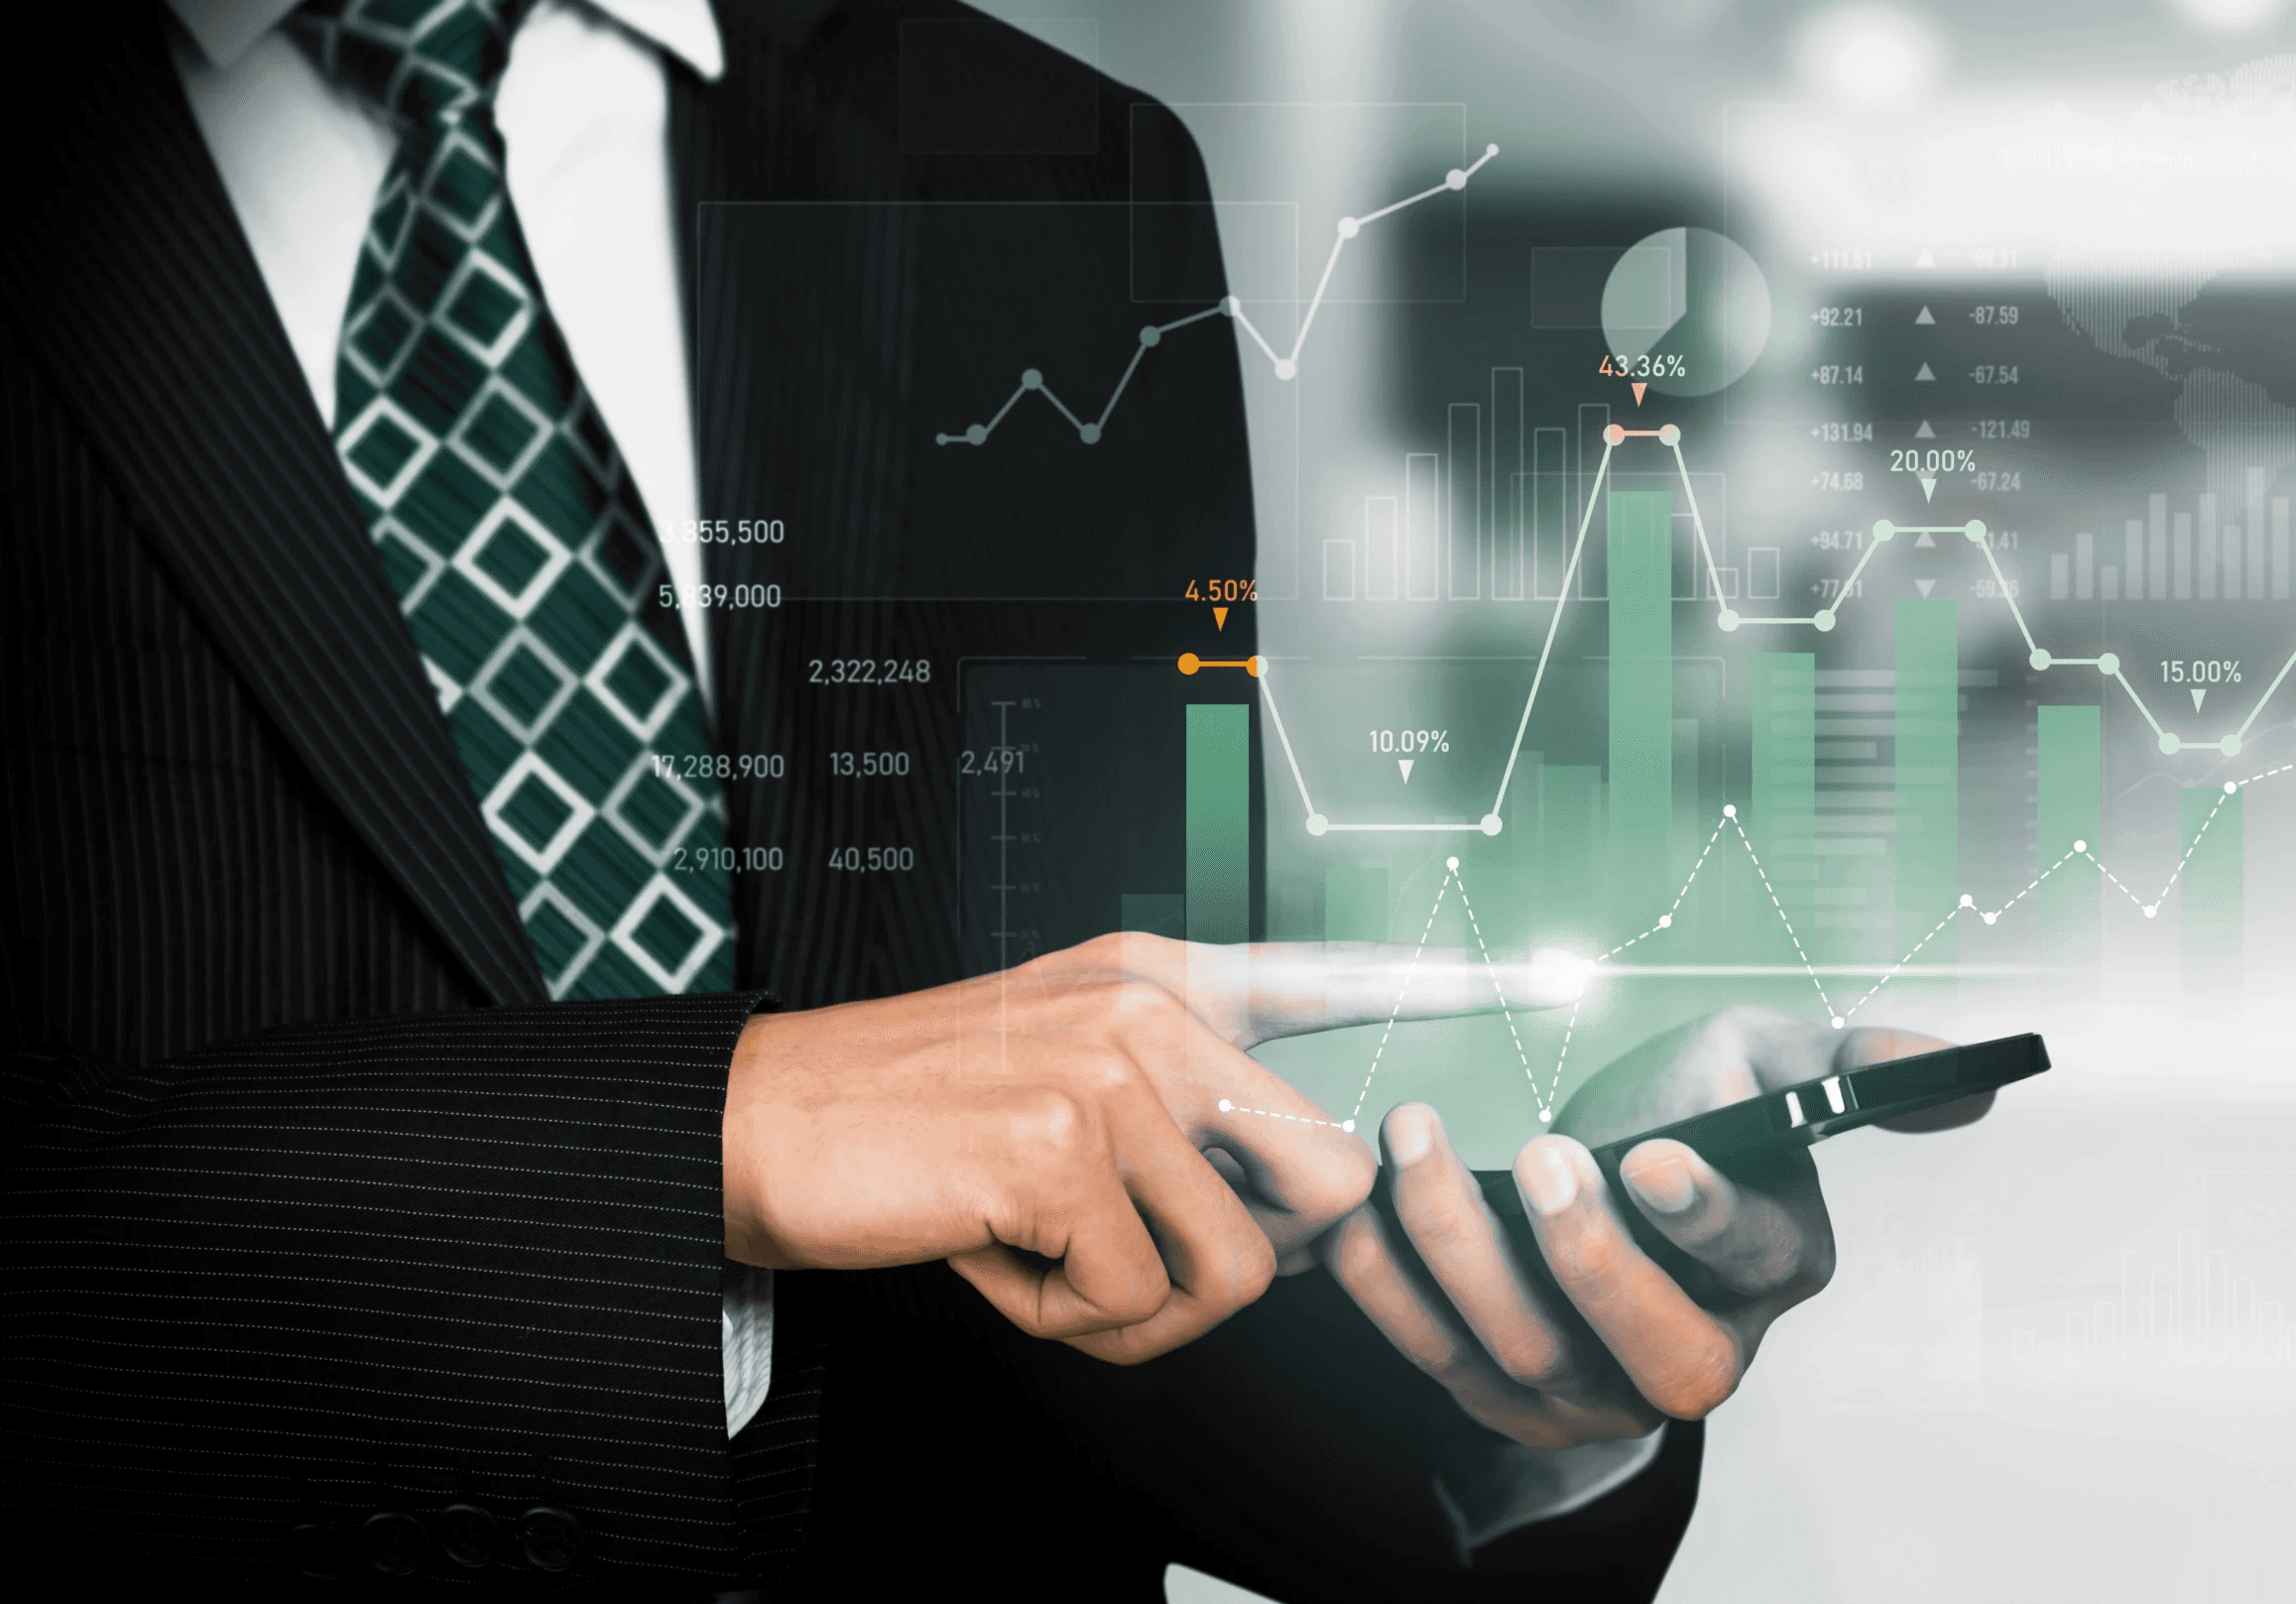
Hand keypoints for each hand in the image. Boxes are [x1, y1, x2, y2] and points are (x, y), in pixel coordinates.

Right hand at [722, 933, 1578, 1364]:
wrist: (759, 1125)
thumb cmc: (908, 1118)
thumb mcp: (1055, 1073)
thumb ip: (1172, 1110)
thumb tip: (1290, 1214)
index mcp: (1157, 979)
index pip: (1326, 978)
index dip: (1442, 982)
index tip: (1536, 975)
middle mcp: (1148, 1008)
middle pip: (1326, 1171)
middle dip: (1258, 1260)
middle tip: (1147, 1259)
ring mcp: (1106, 1071)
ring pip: (1236, 1267)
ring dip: (1143, 1309)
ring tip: (1049, 1260)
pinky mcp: (1058, 1150)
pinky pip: (1136, 1304)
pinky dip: (1066, 1322)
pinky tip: (1000, 1262)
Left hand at [1322, 1005, 1995, 1445]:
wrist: (1587, 1160)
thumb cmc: (1688, 1104)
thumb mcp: (1768, 1059)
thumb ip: (1854, 1059)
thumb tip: (1972, 1077)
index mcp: (1775, 1264)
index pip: (1749, 1261)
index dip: (1703, 1216)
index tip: (1654, 1153)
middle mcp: (1700, 1347)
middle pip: (1656, 1352)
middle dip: (1591, 1260)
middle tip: (1543, 1155)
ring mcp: (1599, 1387)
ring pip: (1530, 1354)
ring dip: (1461, 1252)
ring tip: (1415, 1144)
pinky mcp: (1506, 1396)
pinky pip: (1437, 1359)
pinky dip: (1389, 1291)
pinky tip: (1356, 1215)